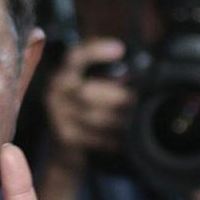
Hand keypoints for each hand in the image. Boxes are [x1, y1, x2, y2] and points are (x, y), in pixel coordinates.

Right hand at [45, 39, 136, 166]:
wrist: (66, 150)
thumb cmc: (88, 111)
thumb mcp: (96, 89)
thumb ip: (113, 78)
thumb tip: (142, 73)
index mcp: (65, 74)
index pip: (76, 56)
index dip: (95, 50)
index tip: (119, 49)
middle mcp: (56, 91)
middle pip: (87, 91)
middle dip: (116, 97)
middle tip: (136, 101)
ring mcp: (58, 115)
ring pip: (94, 115)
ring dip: (118, 119)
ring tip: (133, 120)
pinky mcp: (65, 137)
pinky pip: (95, 137)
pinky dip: (113, 138)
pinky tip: (123, 138)